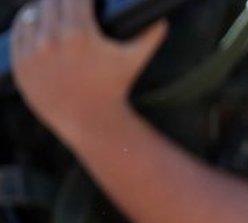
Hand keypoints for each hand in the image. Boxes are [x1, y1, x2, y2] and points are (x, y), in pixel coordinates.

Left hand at [10, 0, 166, 140]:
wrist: (89, 120)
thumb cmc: (114, 87)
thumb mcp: (134, 60)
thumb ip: (151, 36)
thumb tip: (162, 19)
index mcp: (78, 34)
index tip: (87, 2)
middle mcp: (51, 40)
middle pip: (50, 1)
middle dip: (63, 1)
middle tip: (73, 6)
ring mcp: (33, 52)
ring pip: (32, 13)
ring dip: (42, 10)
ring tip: (54, 11)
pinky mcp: (21, 63)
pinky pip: (19, 32)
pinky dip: (27, 25)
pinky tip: (35, 22)